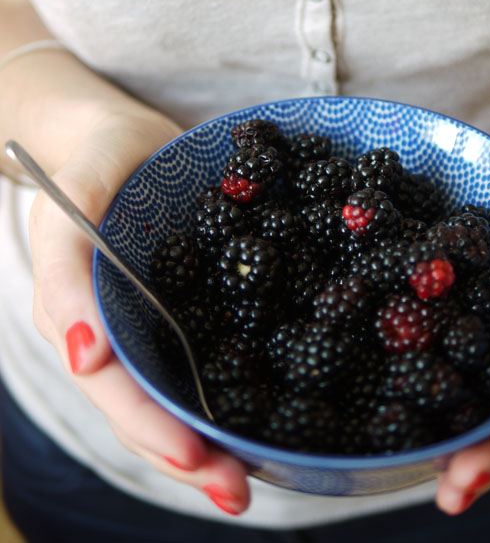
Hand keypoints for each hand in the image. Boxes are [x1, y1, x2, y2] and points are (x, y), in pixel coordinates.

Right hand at [28, 107, 250, 515]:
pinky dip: (240, 394)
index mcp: (88, 323)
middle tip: (238, 493)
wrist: (122, 142)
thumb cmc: (93, 165)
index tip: (195, 456)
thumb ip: (69, 272)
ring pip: (182, 400)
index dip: (151, 428)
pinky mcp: (194, 314)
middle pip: (153, 412)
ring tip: (257, 478)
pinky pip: (213, 360)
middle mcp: (124, 340)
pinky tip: (275, 418)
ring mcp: (159, 330)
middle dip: (192, 458)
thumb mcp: (71, 200)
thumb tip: (87, 358)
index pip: (117, 391)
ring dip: (217, 442)